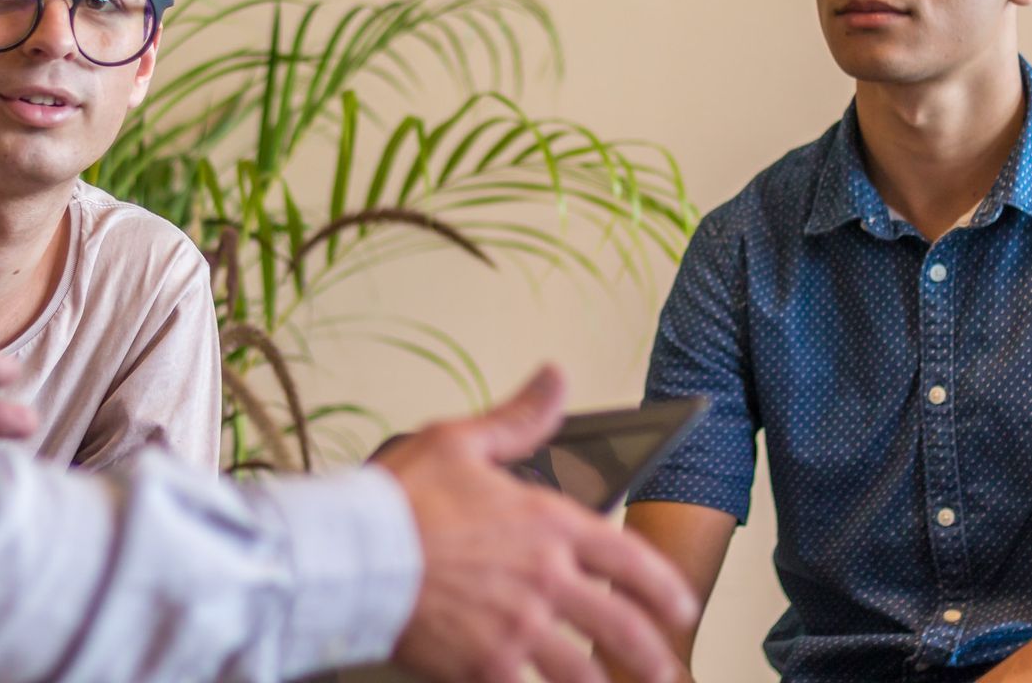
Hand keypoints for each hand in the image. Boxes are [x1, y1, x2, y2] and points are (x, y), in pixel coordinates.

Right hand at [380, 366, 698, 682]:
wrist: (351, 556)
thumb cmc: (401, 499)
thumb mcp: (461, 441)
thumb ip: (519, 417)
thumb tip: (554, 378)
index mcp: (547, 524)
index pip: (628, 559)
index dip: (663, 588)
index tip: (681, 607)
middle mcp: (544, 580)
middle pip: (619, 625)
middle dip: (651, 654)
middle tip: (666, 670)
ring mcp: (517, 627)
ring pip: (582, 670)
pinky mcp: (485, 666)